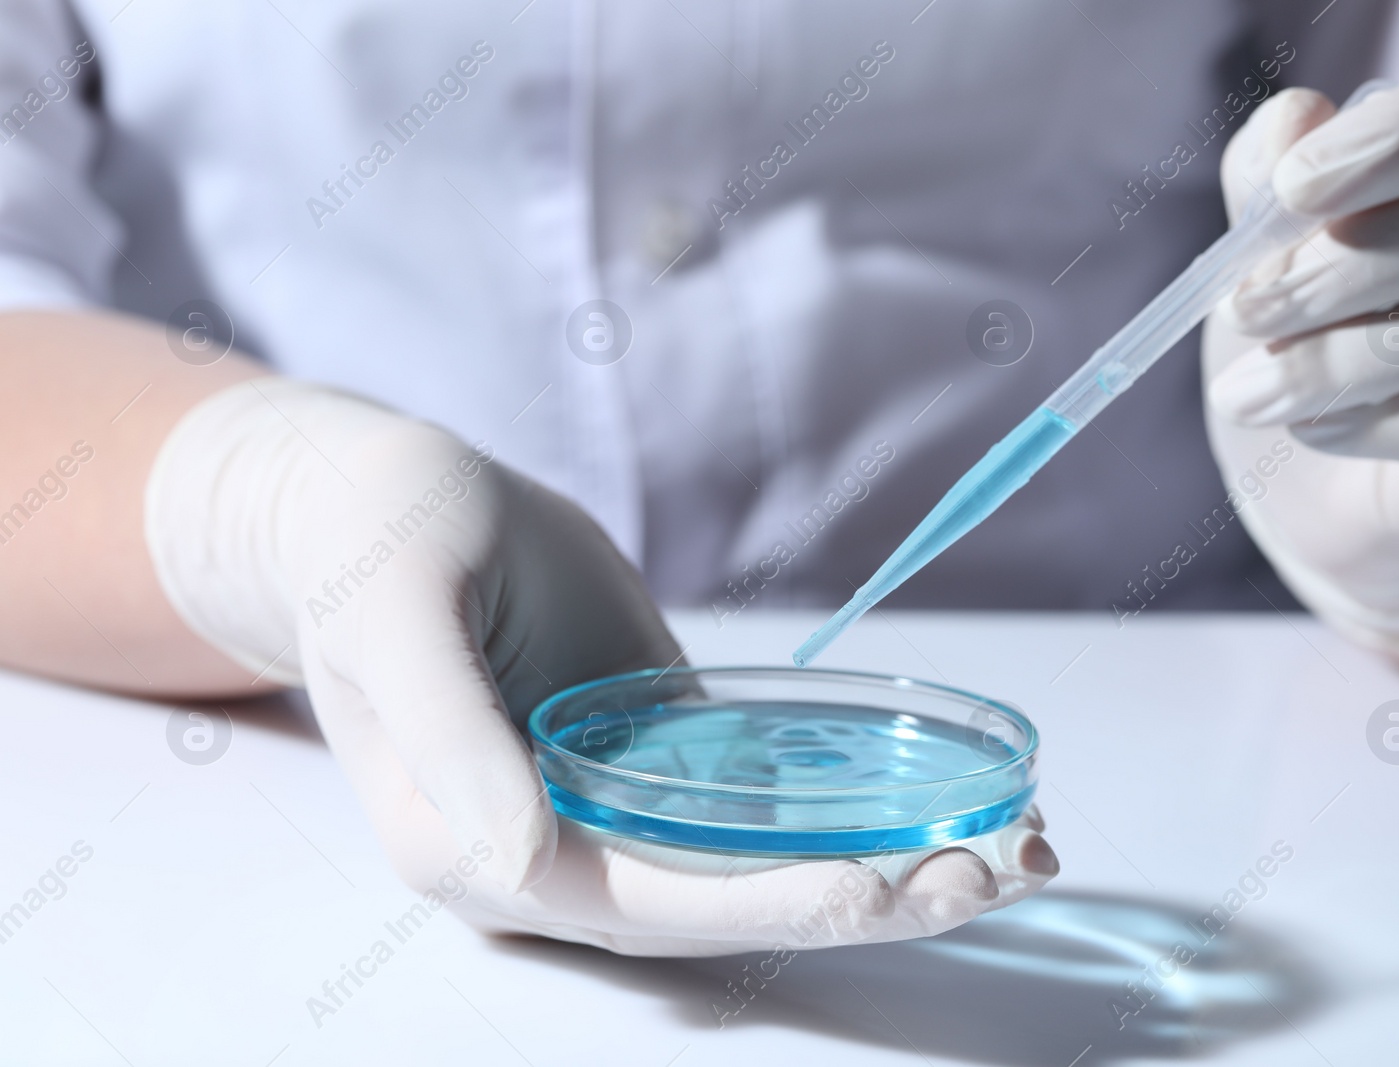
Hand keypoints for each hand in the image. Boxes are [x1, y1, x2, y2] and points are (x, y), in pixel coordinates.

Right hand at [144, 379, 1056, 953]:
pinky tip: (945, 795)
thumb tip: (517, 858)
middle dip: (868, 894)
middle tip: (1001, 864)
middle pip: (729, 904)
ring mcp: (613, 807)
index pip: (645, 902)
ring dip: (889, 861)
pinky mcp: (654, 756)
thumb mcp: (397, 613)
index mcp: (477, 844)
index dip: (769, 902)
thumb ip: (450, 737)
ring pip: (763, 864)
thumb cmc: (373, 536)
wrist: (374, 501)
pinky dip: (854, 807)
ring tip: (1014, 842)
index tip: (883, 882)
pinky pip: (763, 803)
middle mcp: (556, 850)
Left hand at [1203, 68, 1398, 654]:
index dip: (1387, 143)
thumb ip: (1269, 182)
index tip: (1290, 189)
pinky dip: (1383, 424)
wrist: (1327, 470)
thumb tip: (1290, 119)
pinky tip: (1313, 429)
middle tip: (1244, 311)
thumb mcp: (1270, 250)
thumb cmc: (1309, 327)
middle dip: (1343, 271)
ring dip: (1337, 362)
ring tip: (1246, 393)